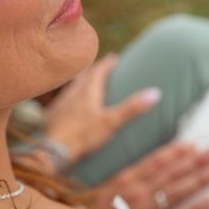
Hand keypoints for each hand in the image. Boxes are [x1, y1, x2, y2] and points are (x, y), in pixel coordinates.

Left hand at [43, 54, 161, 162]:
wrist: (52, 150)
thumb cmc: (83, 135)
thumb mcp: (111, 122)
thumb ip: (132, 108)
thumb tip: (156, 93)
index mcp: (87, 91)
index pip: (98, 71)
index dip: (107, 63)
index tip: (114, 58)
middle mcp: (72, 93)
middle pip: (84, 76)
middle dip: (94, 70)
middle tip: (102, 67)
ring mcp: (61, 104)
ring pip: (72, 87)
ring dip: (80, 82)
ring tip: (86, 83)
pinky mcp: (52, 115)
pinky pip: (63, 101)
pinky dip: (70, 98)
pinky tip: (70, 106)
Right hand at [92, 141, 208, 208]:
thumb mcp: (112, 187)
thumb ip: (135, 175)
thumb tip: (163, 162)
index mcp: (127, 178)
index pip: (157, 160)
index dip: (177, 151)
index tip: (195, 142)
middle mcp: (138, 191)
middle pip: (172, 173)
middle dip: (196, 161)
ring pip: (178, 191)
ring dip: (199, 179)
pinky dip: (195, 208)